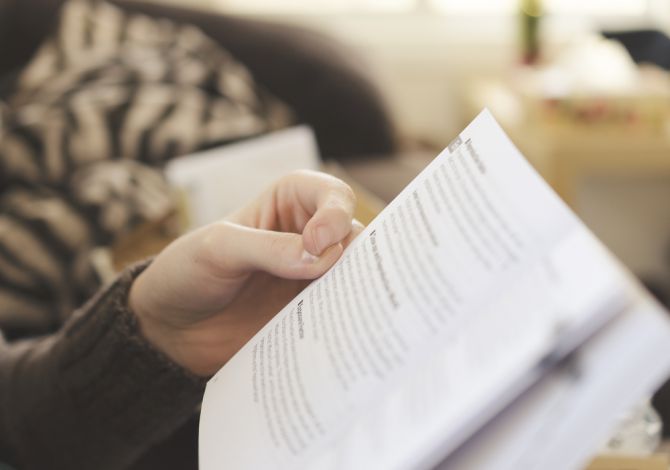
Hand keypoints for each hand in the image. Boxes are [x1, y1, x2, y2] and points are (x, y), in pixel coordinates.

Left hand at [129, 170, 362, 376]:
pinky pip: (341, 315)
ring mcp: (313, 278)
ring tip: (351, 312)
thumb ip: (269, 248)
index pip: (333, 195)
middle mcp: (309, 237)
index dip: (335, 214)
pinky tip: (341, 335)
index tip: (316, 243)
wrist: (170, 328)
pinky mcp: (311, 314)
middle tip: (346, 282)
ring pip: (356, 278)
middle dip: (357, 256)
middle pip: (357, 237)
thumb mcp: (218, 248)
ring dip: (357, 293)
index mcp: (289, 203)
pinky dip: (347, 323)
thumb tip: (323, 257)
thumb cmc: (187, 271)